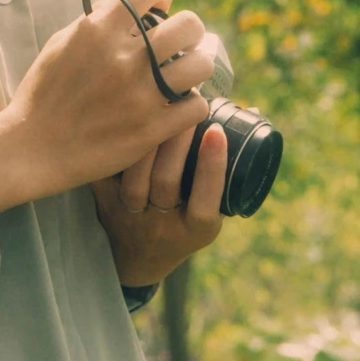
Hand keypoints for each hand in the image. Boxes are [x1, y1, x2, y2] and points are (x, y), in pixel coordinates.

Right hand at [0, 0, 216, 210]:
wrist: (33, 147)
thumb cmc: (43, 93)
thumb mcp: (61, 43)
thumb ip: (96, 22)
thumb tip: (127, 7)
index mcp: (99, 29)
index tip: (159, 9)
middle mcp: (124, 57)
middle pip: (188, 25)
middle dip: (189, 31)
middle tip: (179, 45)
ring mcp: (140, 94)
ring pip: (201, 64)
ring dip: (195, 66)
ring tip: (184, 75)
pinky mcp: (150, 129)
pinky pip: (197, 106)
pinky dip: (191, 104)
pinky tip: (177, 106)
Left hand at [91, 115, 228, 287]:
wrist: (140, 257)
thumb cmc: (184, 223)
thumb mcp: (210, 209)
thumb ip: (229, 171)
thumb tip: (252, 111)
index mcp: (197, 229)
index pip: (207, 200)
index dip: (212, 167)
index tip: (216, 130)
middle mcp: (164, 227)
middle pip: (167, 181)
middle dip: (177, 140)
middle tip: (184, 103)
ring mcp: (133, 217)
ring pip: (137, 177)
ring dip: (147, 140)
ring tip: (156, 106)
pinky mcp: (107, 205)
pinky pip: (109, 175)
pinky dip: (115, 149)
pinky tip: (122, 121)